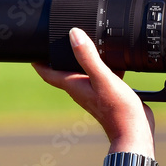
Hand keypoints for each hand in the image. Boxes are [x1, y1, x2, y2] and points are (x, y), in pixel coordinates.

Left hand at [33, 28, 154, 153]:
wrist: (134, 132)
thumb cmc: (117, 109)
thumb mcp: (102, 77)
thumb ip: (88, 57)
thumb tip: (74, 34)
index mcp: (73, 85)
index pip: (48, 72)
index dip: (38, 60)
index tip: (32, 48)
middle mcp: (81, 88)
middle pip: (65, 69)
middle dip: (62, 54)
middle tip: (60, 38)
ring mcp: (95, 91)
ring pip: (85, 71)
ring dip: (86, 59)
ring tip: (89, 42)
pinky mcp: (108, 93)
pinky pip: (102, 75)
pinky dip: (106, 66)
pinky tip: (117, 59)